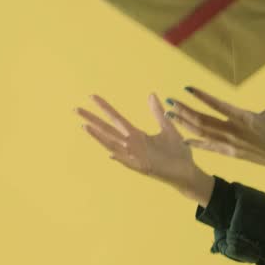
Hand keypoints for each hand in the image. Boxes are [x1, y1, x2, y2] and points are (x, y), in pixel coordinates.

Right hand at [75, 92, 202, 189]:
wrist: (188, 171)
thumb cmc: (178, 152)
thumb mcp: (168, 128)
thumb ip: (157, 113)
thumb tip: (151, 94)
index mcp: (137, 135)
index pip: (117, 119)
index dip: (105, 108)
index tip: (92, 96)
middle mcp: (132, 145)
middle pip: (108, 130)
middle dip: (93, 120)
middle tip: (76, 109)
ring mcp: (135, 156)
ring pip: (113, 145)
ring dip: (99, 137)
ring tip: (85, 126)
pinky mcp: (142, 168)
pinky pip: (127, 161)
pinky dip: (119, 156)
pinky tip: (109, 152)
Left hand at [166, 59, 264, 173]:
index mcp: (246, 118)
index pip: (219, 105)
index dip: (202, 97)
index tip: (187, 88)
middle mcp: (235, 132)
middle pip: (204, 121)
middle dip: (184, 110)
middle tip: (169, 101)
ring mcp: (232, 144)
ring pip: (203, 133)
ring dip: (185, 123)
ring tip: (170, 114)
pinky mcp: (232, 153)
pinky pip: (209, 147)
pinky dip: (195, 142)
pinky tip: (183, 137)